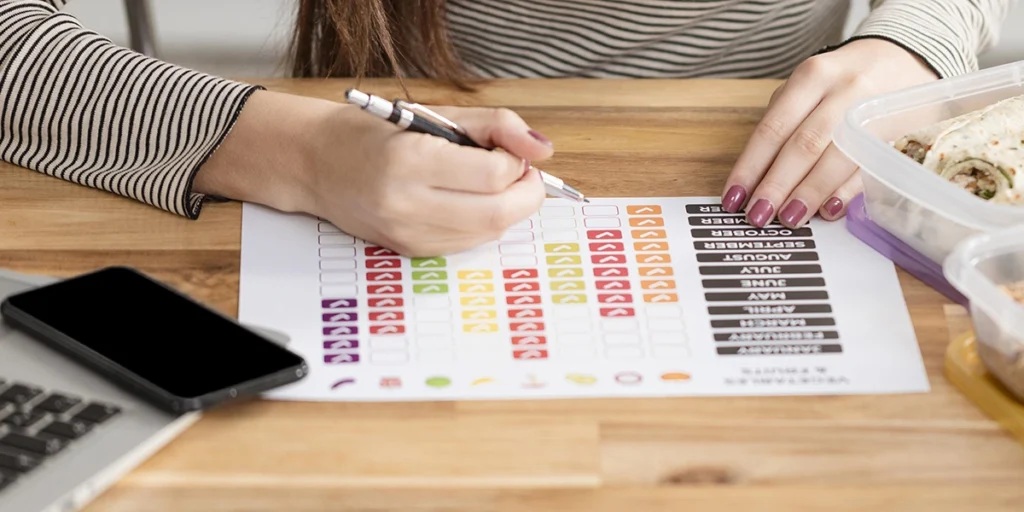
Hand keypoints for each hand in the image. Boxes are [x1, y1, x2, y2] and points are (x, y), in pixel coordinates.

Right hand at [195, 91, 553, 255]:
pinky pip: (468, 243)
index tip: (511, 150)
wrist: (317, 164)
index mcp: (411, 160)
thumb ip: (495, 125)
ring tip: (491, 184)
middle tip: (521, 173)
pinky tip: (468, 202)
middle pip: (499, 213)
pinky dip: (482, 223)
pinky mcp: (410, 251)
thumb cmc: (374, 133)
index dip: (518, 162)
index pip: (494, 174)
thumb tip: (543, 148)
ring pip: (488, 233)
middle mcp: (408, 203)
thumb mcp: (435, 114)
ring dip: (506, 208)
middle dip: (526, 193)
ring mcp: (408, 234)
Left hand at [721, 39, 938, 227]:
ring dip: (809, 192)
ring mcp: (875, 110)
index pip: (773, 128)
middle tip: (758, 215)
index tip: (733, 198)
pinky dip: (847, 190)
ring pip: (837, 156)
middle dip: (777, 185)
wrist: (907, 57)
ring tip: (789, 218)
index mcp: (812, 77)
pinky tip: (829, 210)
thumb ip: (784, 123)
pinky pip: (870, 165)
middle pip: (804, 145)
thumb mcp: (808, 87)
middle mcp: (844, 90)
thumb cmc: (842, 82)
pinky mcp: (899, 130)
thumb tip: (756, 177)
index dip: (751, 167)